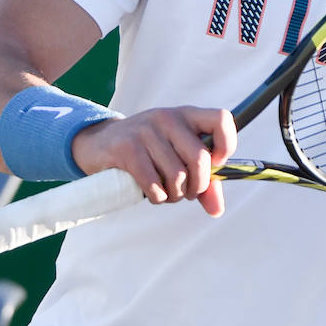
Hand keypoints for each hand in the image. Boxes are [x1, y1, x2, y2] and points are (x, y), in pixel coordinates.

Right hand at [71, 107, 235, 215]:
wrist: (99, 144)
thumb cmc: (146, 151)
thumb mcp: (176, 156)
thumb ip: (202, 180)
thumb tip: (217, 209)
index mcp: (186, 115)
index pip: (221, 119)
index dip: (226, 145)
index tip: (216, 164)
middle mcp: (168, 118)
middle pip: (200, 159)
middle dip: (197, 186)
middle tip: (188, 192)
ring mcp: (146, 131)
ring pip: (177, 176)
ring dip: (175, 195)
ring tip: (167, 193)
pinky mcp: (127, 148)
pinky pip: (154, 184)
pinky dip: (158, 197)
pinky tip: (153, 194)